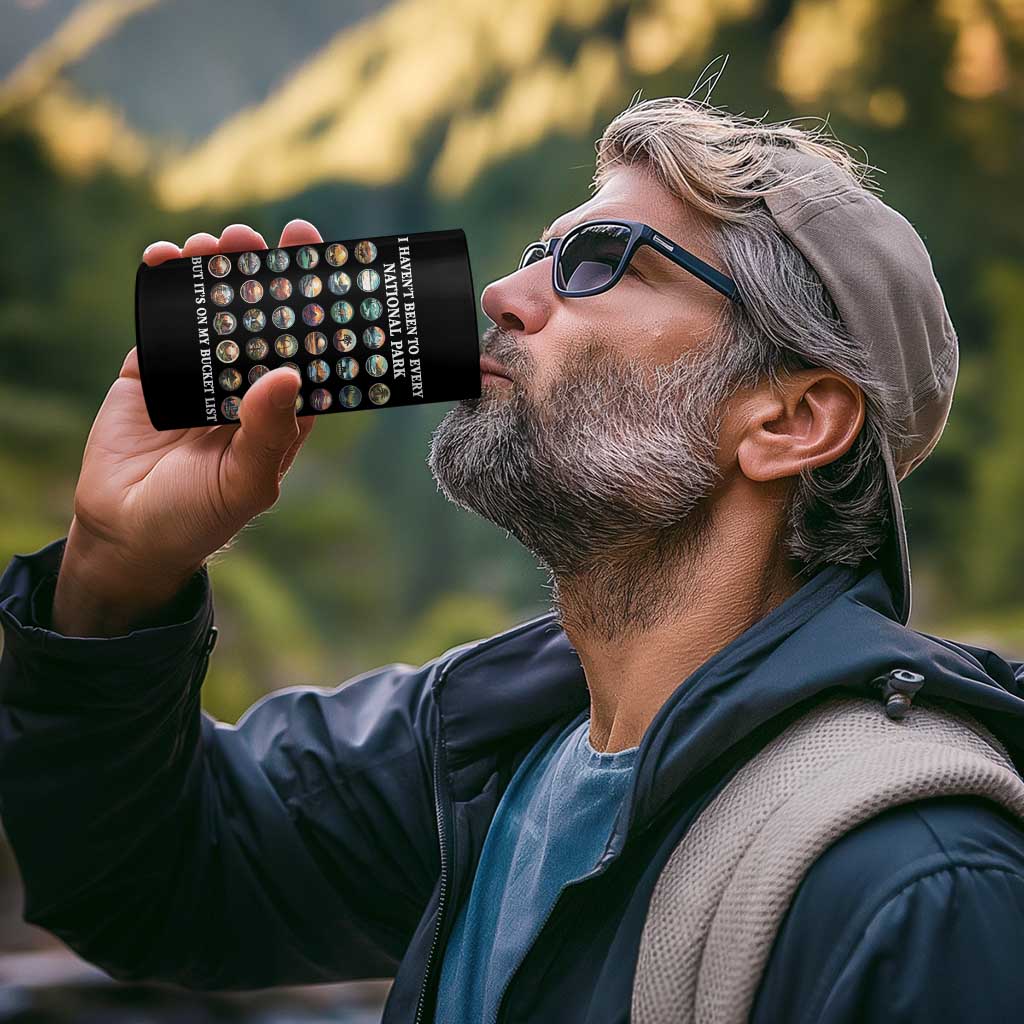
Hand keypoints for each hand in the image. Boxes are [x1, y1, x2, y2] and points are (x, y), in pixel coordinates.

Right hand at [52, 220, 321, 636]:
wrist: (126, 534)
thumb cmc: (199, 518)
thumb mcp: (245, 482)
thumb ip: (267, 432)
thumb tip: (290, 374)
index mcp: (282, 411)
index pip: (307, 349)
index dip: (317, 307)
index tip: (323, 261)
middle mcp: (246, 385)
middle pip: (263, 318)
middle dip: (264, 274)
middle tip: (262, 235)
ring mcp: (201, 373)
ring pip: (215, 310)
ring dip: (216, 272)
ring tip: (216, 242)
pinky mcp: (154, 369)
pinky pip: (162, 321)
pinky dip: (164, 286)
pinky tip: (167, 257)